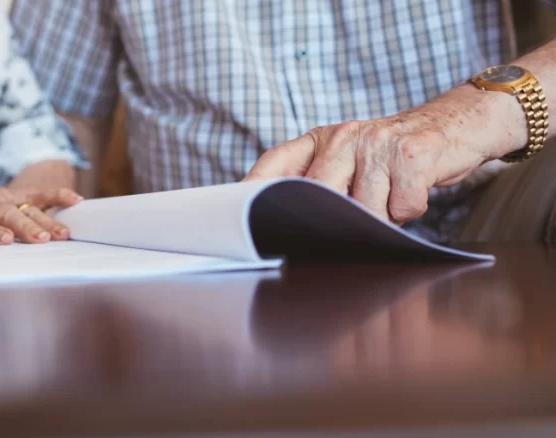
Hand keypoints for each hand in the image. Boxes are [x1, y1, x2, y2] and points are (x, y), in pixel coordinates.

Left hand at [0, 187, 83, 243]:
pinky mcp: (24, 193)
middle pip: (6, 213)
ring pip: (28, 208)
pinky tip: (75, 200)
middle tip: (40, 239)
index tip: (6, 240)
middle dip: (24, 226)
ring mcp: (5, 195)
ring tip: (62, 235)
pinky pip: (43, 194)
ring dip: (47, 222)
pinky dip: (58, 196)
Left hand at [243, 86, 517, 224]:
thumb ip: (319, 181)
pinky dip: (411, 210)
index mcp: (320, 139)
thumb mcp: (349, 157)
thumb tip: (284, 225)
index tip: (237, 219)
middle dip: (337, 220)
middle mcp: (343, 136)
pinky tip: (413, 190)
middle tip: (353, 220)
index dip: (252, 191)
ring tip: (391, 195)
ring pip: (365, 211)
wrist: (456, 124)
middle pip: (320, 198)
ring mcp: (377, 144)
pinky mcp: (412, 155)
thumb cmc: (394, 154)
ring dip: (382, 216)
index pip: (275, 165)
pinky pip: (401, 208)